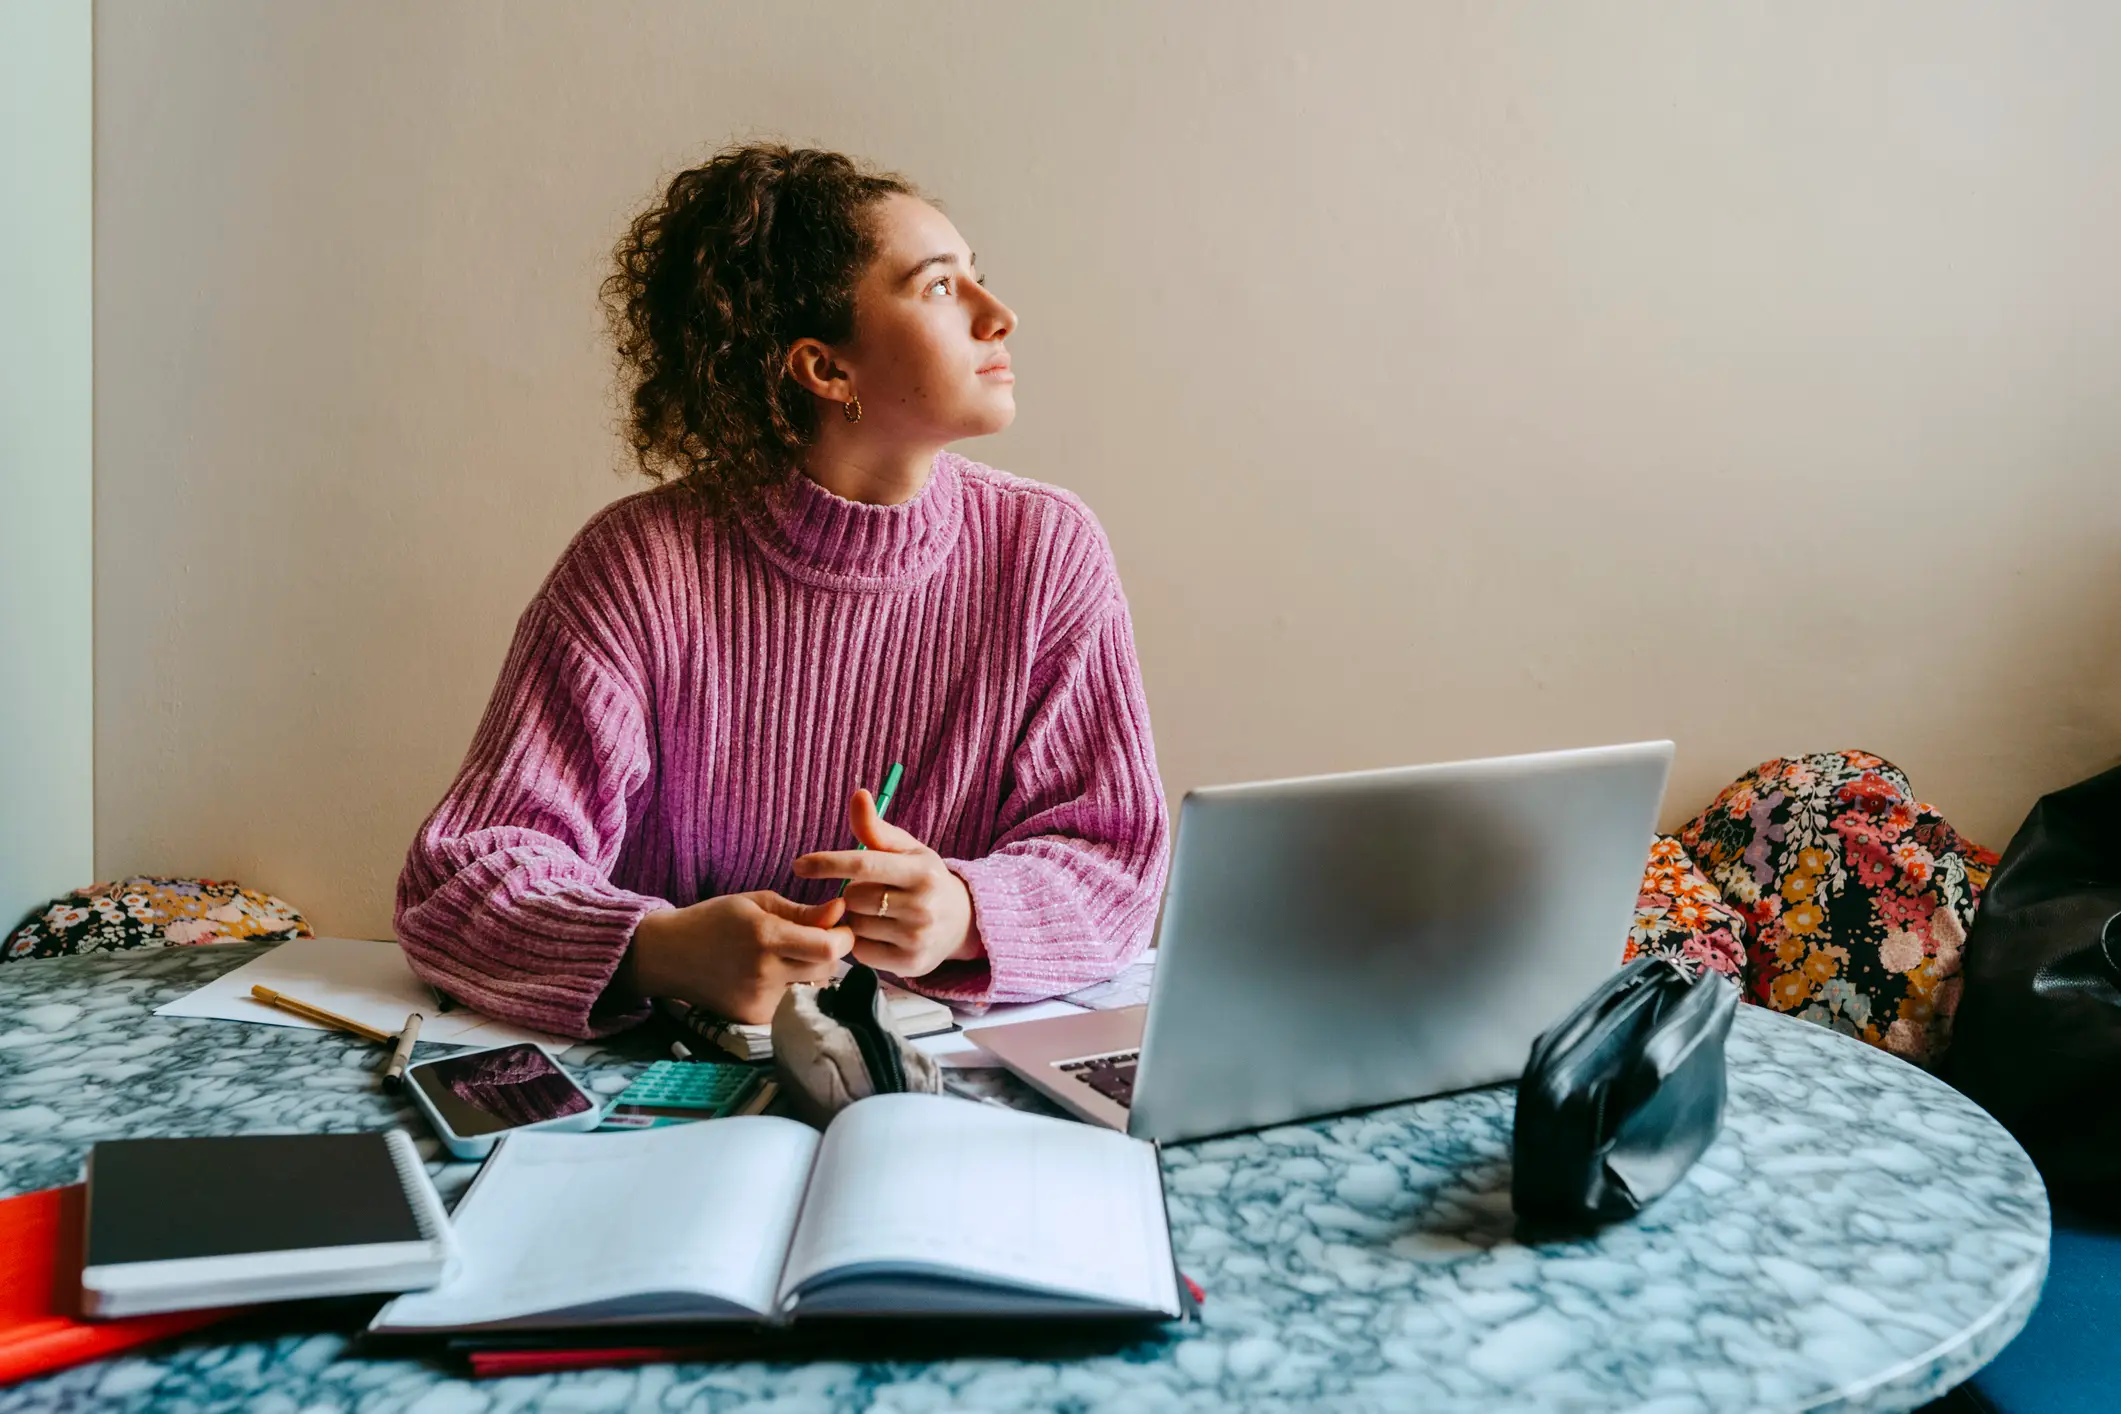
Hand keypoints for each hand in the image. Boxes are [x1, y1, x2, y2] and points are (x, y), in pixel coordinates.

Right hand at [622, 892, 853, 1024]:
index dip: (843, 938)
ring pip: (812, 987)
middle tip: (813, 939)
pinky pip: (792, 1002)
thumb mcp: (757, 903)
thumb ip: (802, 911)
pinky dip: (791, 988)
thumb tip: (841, 910)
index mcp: (765, 936)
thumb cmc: (714, 920)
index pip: (828, 948)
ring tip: (787, 957)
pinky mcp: (753, 1019)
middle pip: (827, 969)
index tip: (839, 928)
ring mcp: (758, 1000)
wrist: (667, 955)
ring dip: (811, 972)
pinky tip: (769, 976)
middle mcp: (764, 972)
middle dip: (830, 952)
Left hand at [792, 789, 983, 978]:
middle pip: (855, 898)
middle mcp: (923, 906)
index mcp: (922, 871)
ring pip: (856, 925)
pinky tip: (879, 933)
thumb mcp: (905, 849)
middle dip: (851, 893)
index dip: (828, 863)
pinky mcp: (910, 965)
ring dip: (855, 917)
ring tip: (878, 912)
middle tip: (869, 891)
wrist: (961, 921)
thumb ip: (875, 827)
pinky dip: (861, 942)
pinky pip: (862, 952)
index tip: (799, 865)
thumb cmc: (923, 878)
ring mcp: (917, 938)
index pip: (864, 865)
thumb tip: (858, 794)